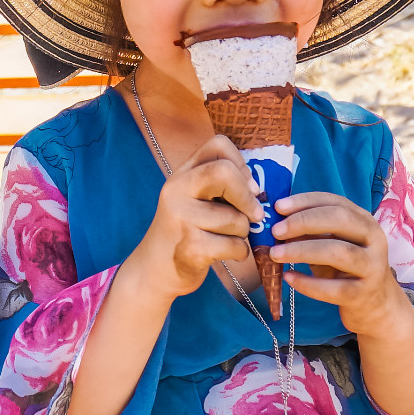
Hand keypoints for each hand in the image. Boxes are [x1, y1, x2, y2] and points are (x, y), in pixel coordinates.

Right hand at [125, 135, 256, 299]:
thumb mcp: (194, 199)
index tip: (247, 187)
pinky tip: (226, 254)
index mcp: (182, 174)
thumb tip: (259, 189)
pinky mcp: (190, 248)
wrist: (153, 269)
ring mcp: (181, 219)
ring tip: (227, 238)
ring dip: (244, 233)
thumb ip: (220, 186)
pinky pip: (235, 246)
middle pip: (225, 172)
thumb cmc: (186, 231)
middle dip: (248, 198)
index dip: (242, 164)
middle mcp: (177, 190)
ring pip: (237, 219)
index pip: (219, 145)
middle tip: (254, 215)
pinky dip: (240, 253)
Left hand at [269, 192, 410, 337]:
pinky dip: (308, 283)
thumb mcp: (331, 244)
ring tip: (275, 254)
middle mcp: (374, 239)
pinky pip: (335, 289)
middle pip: (340, 220)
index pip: (335, 202)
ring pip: (338, 252)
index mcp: (364, 220)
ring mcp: (372, 267)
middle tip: (276, 231)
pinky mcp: (364, 294)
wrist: (375, 305)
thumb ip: (311, 231)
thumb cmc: (346, 268)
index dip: (305, 201)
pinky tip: (289, 278)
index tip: (278, 206)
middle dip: (304, 222)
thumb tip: (277, 221)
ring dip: (302, 251)